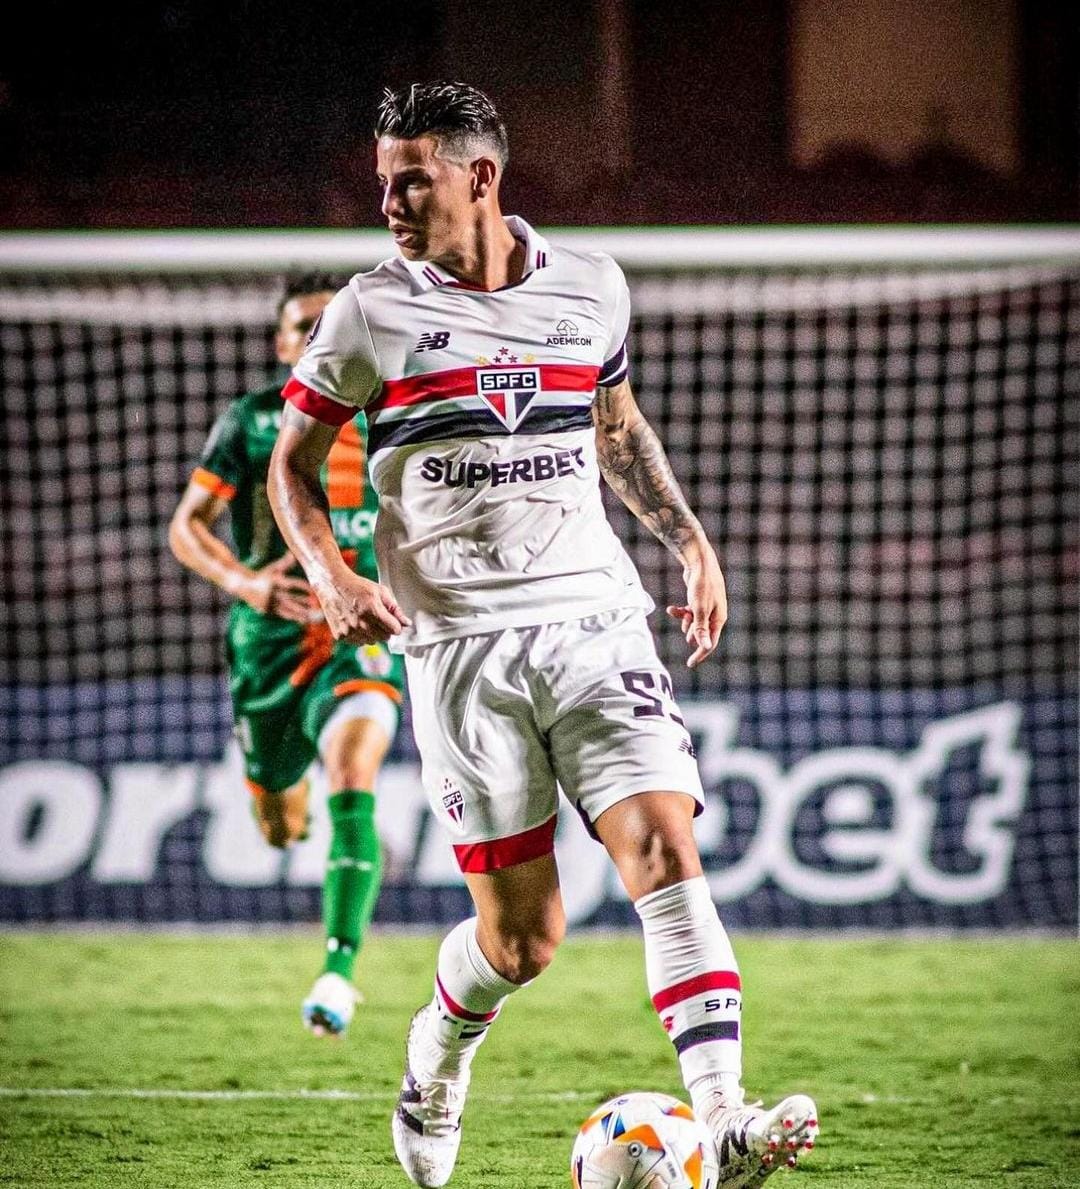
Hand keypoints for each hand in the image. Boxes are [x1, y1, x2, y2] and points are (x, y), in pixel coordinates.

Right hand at [239, 553, 315, 622]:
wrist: (243, 585)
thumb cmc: (262, 575)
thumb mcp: (273, 568)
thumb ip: (285, 563)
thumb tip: (294, 553)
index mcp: (274, 581)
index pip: (290, 584)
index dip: (302, 587)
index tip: (313, 590)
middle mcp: (271, 593)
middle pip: (290, 599)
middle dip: (303, 604)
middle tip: (316, 606)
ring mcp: (269, 603)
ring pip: (287, 610)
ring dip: (300, 614)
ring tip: (312, 617)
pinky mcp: (267, 610)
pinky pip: (282, 614)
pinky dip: (293, 617)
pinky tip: (303, 619)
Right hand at [312, 570, 410, 643]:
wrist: (332, 585)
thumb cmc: (358, 586)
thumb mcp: (380, 592)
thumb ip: (395, 609)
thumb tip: (407, 623)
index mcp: (373, 610)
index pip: (395, 630)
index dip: (395, 625)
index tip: (391, 620)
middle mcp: (361, 623)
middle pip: (384, 638)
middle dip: (384, 629)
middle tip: (376, 617)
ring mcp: (350, 631)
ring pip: (372, 642)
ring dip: (372, 633)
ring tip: (364, 619)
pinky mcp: (340, 636)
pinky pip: (358, 643)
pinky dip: (359, 636)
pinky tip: (354, 623)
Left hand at [666, 544, 727, 668]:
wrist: (699, 563)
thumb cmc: (702, 586)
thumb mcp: (699, 609)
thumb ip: (700, 628)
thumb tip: (704, 646)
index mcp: (718, 618)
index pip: (710, 642)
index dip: (700, 654)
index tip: (690, 664)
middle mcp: (714, 614)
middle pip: (702, 633)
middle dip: (692, 634)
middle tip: (686, 633)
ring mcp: (707, 607)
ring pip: (693, 623)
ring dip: (684, 621)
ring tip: (678, 613)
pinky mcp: (698, 600)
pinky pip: (689, 612)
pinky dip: (680, 612)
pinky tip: (672, 608)